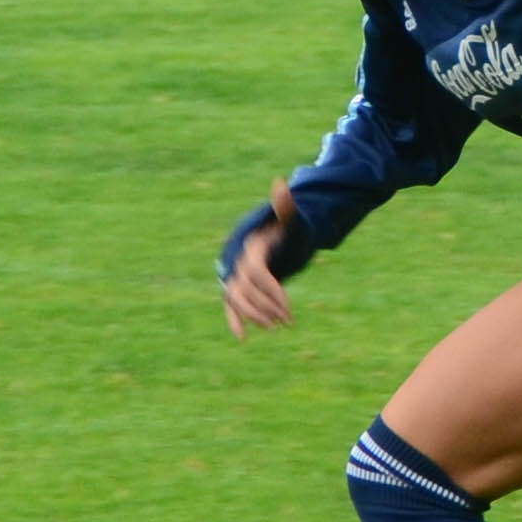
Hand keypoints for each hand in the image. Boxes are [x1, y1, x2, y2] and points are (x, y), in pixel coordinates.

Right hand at [222, 176, 296, 339]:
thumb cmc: (288, 230)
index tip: (288, 306)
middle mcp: (238, 263)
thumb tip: (281, 183)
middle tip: (288, 321)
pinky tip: (243, 337)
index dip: (271, 291)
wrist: (278, 237)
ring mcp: (235, 275)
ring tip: (277, 327)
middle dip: (266, 307)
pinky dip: (234, 320)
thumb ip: (286, 206)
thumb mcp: (291, 221)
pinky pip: (230, 305)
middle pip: (246, 290)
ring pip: (237, 300)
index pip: (256, 274)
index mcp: (251, 248)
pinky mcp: (236, 286)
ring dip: (254, 316)